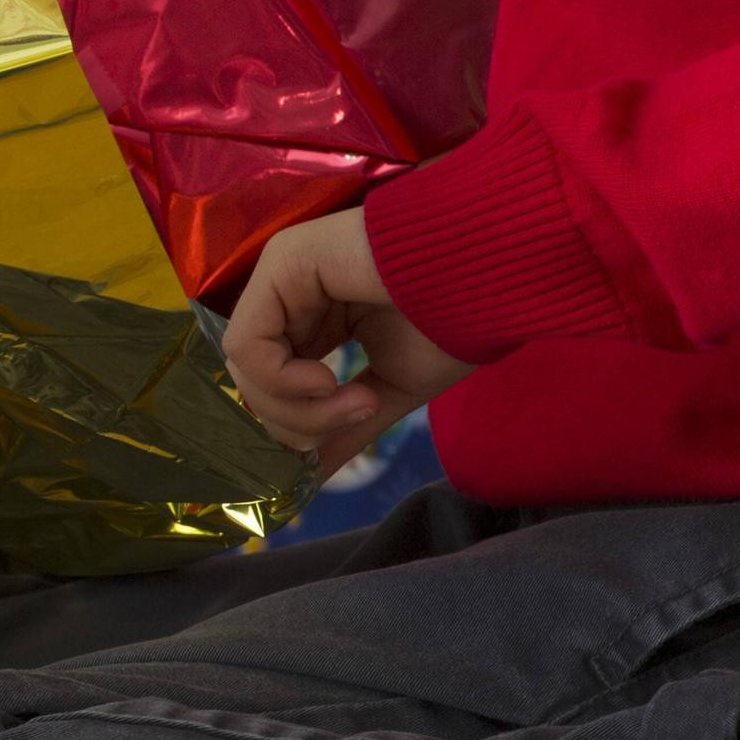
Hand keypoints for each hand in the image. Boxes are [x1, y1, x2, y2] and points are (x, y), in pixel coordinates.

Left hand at [226, 209, 471, 471]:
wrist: (493, 275)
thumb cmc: (455, 321)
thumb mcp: (389, 390)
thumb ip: (342, 428)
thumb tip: (308, 478)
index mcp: (314, 319)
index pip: (273, 384)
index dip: (295, 425)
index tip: (328, 450)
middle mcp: (290, 294)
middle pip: (254, 380)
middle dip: (298, 422)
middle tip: (356, 414)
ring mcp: (282, 274)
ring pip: (247, 366)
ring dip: (297, 407)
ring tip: (355, 399)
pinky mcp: (283, 261)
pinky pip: (248, 341)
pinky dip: (282, 378)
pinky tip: (327, 378)